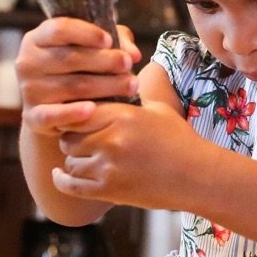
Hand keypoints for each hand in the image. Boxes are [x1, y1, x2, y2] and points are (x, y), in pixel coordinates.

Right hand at [15, 18, 139, 113]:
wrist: (54, 110)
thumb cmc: (79, 70)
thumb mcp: (93, 48)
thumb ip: (116, 42)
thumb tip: (133, 54)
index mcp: (37, 39)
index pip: (59, 29)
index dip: (85, 33)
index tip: (109, 40)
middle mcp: (27, 62)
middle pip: (69, 58)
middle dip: (104, 61)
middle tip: (128, 64)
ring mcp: (28, 90)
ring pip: (71, 86)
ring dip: (105, 86)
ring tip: (131, 85)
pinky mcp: (32, 117)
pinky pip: (52, 114)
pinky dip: (72, 113)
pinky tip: (92, 110)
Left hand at [52, 101, 204, 210]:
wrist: (197, 176)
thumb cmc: (180, 139)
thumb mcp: (160, 106)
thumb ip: (137, 88)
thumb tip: (127, 65)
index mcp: (122, 115)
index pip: (79, 111)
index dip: (76, 115)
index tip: (78, 119)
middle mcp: (111, 140)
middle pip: (69, 137)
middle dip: (73, 138)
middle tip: (81, 140)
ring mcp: (108, 167)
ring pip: (70, 161)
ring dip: (74, 160)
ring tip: (84, 159)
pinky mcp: (109, 191)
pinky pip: (70, 185)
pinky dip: (61, 180)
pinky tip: (59, 174)